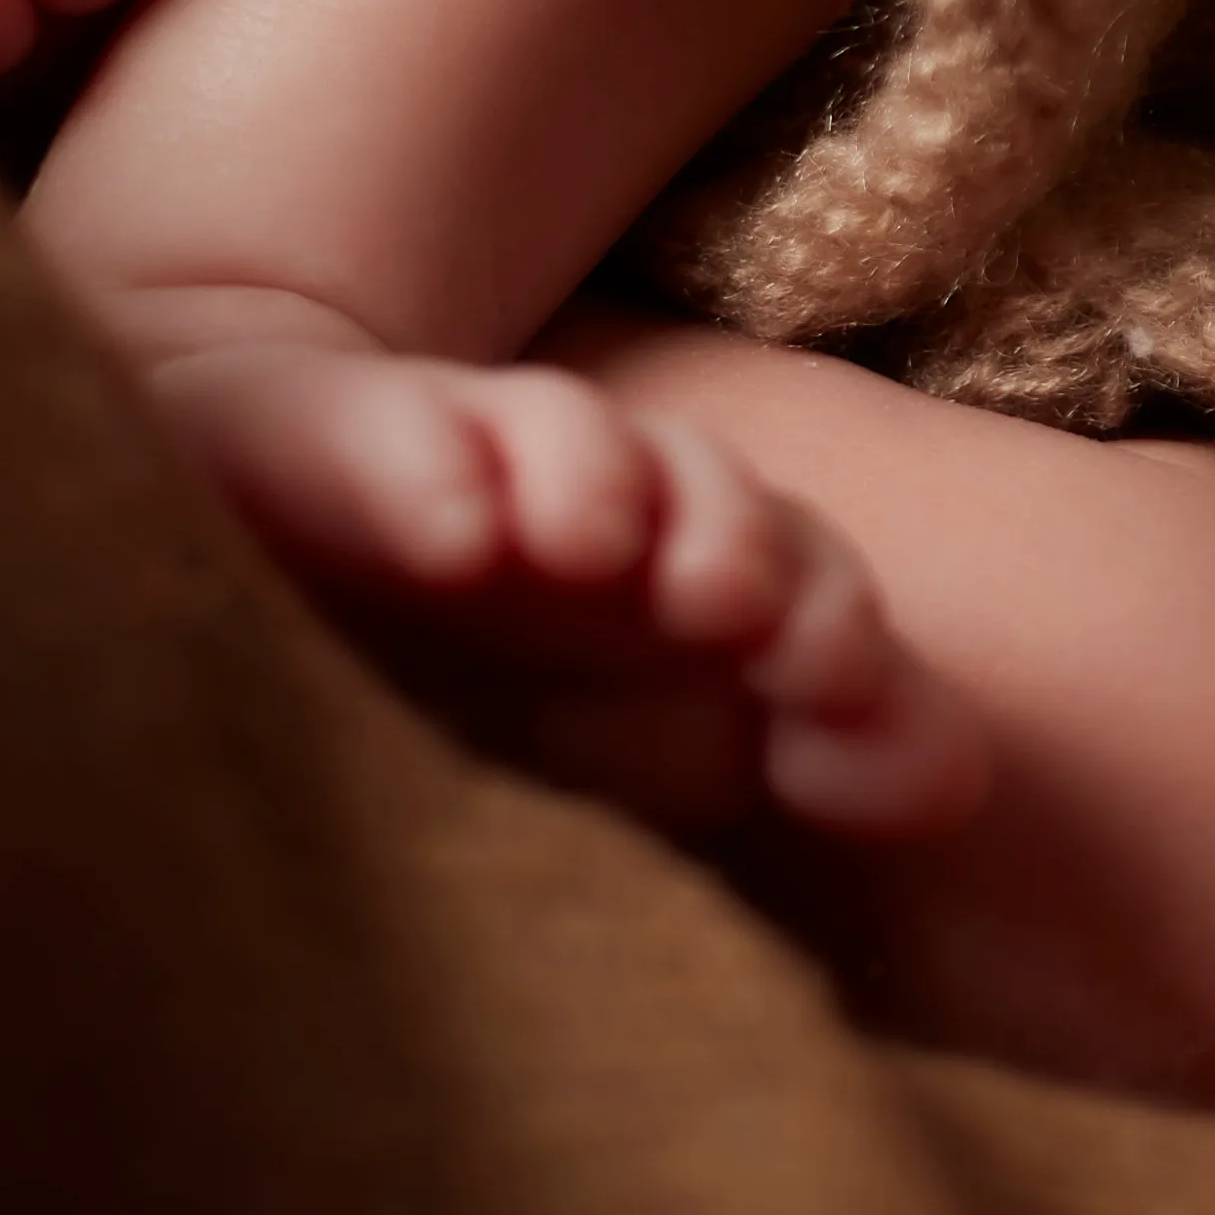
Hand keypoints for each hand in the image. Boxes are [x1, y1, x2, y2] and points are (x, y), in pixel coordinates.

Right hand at [142, 325, 992, 846]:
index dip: (841, 640)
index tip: (839, 698)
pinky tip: (455, 530)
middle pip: (724, 512)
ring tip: (599, 543)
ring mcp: (486, 475)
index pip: (815, 602)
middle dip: (746, 553)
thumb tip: (953, 782)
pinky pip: (405, 432)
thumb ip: (808, 762)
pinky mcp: (347, 434)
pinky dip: (438, 471)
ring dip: (609, 486)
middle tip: (740, 614)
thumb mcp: (637, 766)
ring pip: (584, 449)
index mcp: (695, 606)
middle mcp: (614, 529)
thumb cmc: (478, 686)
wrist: (261, 540)